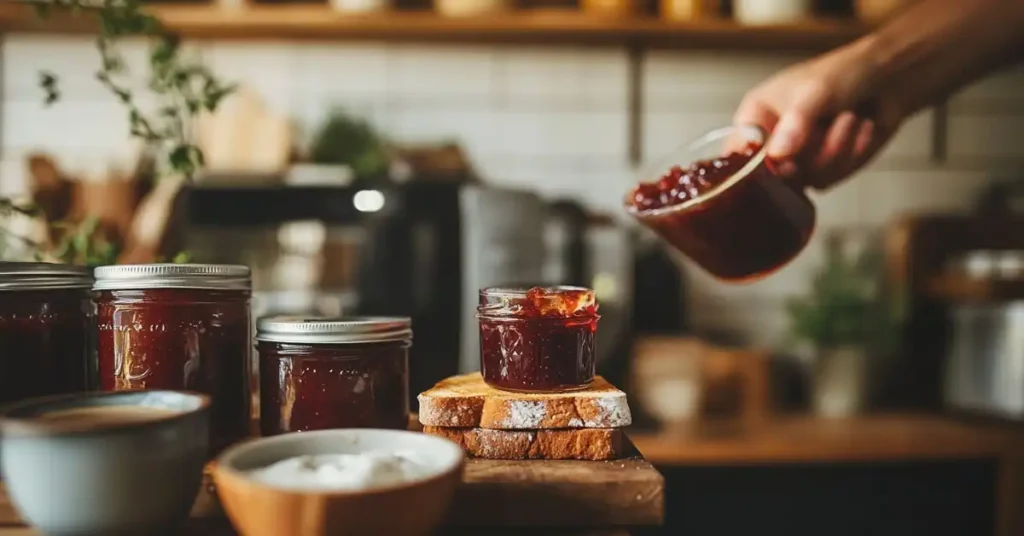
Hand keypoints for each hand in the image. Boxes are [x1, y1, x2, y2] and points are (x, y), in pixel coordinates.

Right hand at [733, 42, 904, 189]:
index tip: (784, 162)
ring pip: (806, 180)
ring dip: (837, 149)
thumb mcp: (816, 91)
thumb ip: (795, 123)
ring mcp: (798, 159)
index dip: (756, 165)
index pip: (737, 155)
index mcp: (756, 117)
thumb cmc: (844, 73)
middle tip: (824, 129)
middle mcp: (772, 142)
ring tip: (850, 117)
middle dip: (810, 153)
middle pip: (774, 175)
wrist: (890, 77)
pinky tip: (861, 129)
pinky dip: (852, 155)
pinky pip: (829, 180)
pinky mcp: (823, 170)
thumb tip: (777, 157)